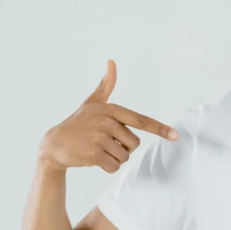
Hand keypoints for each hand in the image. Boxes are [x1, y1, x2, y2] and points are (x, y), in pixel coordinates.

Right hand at [38, 60, 178, 173]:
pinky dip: (108, 167)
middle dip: (123, 148)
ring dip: (115, 158)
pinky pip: (114, 166)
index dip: (160, 129)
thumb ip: (105, 85)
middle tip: (105, 143)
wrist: (54, 144)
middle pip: (134, 144)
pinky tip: (94, 160)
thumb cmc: (77, 123)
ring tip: (98, 150)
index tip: (175, 136)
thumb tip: (111, 61)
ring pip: (124, 156)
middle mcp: (106, 121)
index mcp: (111, 110)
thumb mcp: (92, 103)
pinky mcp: (94, 153)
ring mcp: (100, 137)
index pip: (141, 120)